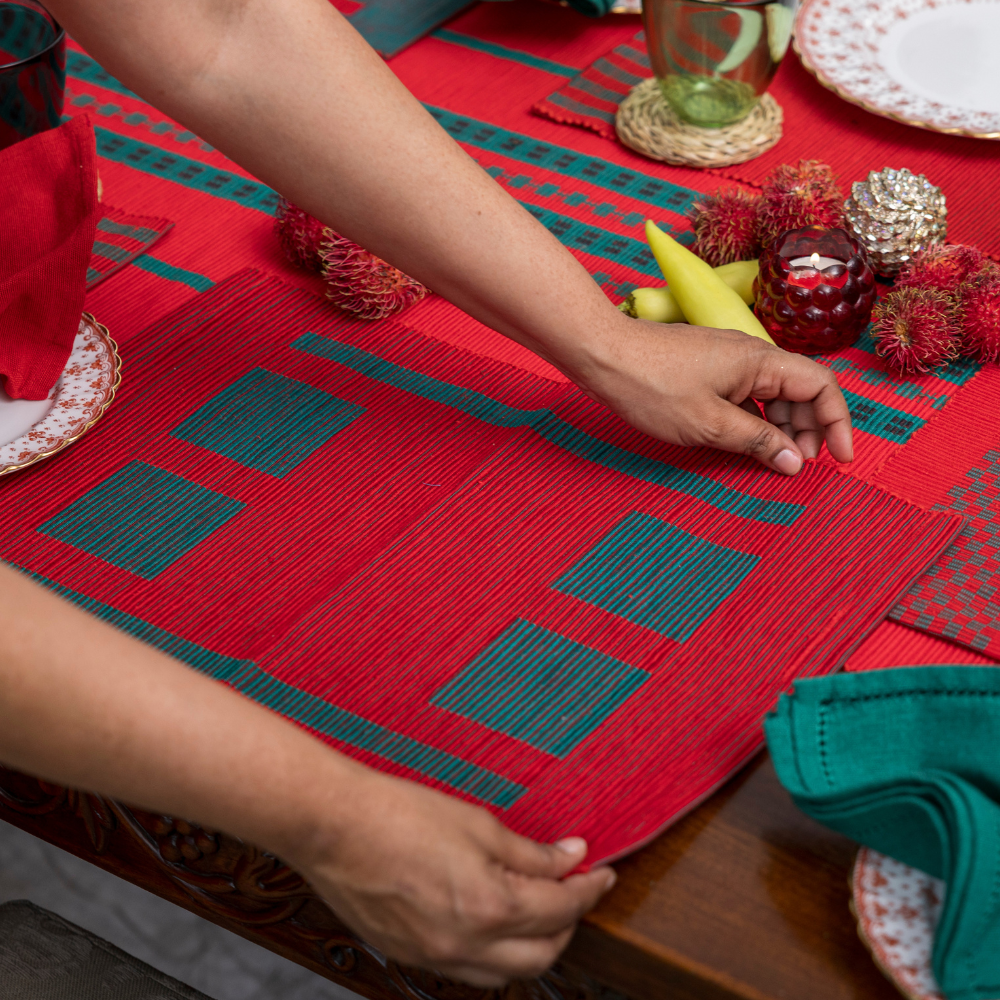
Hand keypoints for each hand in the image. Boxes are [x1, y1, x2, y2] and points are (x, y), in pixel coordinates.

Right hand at [287, 769, 615, 986]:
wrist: (333, 826)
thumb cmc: (398, 814)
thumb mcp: (477, 822)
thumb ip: (530, 851)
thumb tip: (571, 858)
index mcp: (489, 907)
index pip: (561, 908)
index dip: (589, 888)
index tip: (602, 871)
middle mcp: (465, 945)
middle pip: (543, 954)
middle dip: (569, 922)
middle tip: (574, 888)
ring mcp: (435, 957)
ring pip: (506, 972)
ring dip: (533, 944)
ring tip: (538, 906)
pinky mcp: (410, 956)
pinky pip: (469, 970)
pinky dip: (494, 952)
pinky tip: (493, 921)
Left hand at [565, 315, 852, 474]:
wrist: (603, 354)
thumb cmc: (651, 386)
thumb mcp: (708, 424)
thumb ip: (756, 442)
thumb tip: (796, 461)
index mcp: (761, 361)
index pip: (822, 386)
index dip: (837, 423)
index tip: (840, 459)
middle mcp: (752, 355)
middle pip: (801, 392)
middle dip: (808, 430)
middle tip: (796, 466)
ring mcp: (729, 361)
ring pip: (773, 395)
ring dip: (780, 428)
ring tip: (772, 460)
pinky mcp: (709, 369)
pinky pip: (747, 395)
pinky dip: (754, 420)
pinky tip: (745, 443)